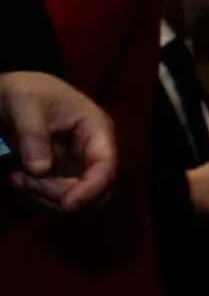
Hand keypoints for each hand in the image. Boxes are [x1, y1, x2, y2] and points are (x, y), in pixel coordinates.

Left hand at [1, 70, 115, 211]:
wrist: (16, 92)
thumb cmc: (26, 90)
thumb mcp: (23, 102)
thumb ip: (32, 134)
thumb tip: (40, 170)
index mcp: (97, 129)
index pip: (106, 167)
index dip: (92, 189)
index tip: (68, 205)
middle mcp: (95, 152)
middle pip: (97, 190)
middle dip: (62, 194)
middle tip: (27, 183)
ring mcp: (81, 165)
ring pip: (79, 199)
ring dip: (46, 197)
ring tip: (18, 178)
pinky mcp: (66, 175)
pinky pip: (62, 196)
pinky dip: (39, 195)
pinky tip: (19, 178)